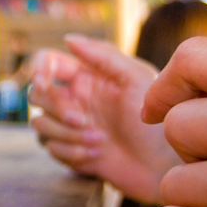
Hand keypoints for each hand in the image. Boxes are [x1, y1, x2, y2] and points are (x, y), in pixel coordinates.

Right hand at [29, 34, 179, 204]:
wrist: (169, 168)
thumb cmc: (160, 121)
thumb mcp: (137, 79)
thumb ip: (104, 55)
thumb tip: (68, 39)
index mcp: (87, 75)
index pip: (46, 61)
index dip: (38, 69)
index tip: (43, 83)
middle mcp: (75, 98)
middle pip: (37, 95)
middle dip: (57, 109)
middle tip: (84, 121)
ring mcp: (71, 126)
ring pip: (40, 124)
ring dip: (66, 134)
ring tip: (99, 142)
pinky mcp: (71, 152)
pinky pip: (51, 149)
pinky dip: (71, 153)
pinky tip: (96, 157)